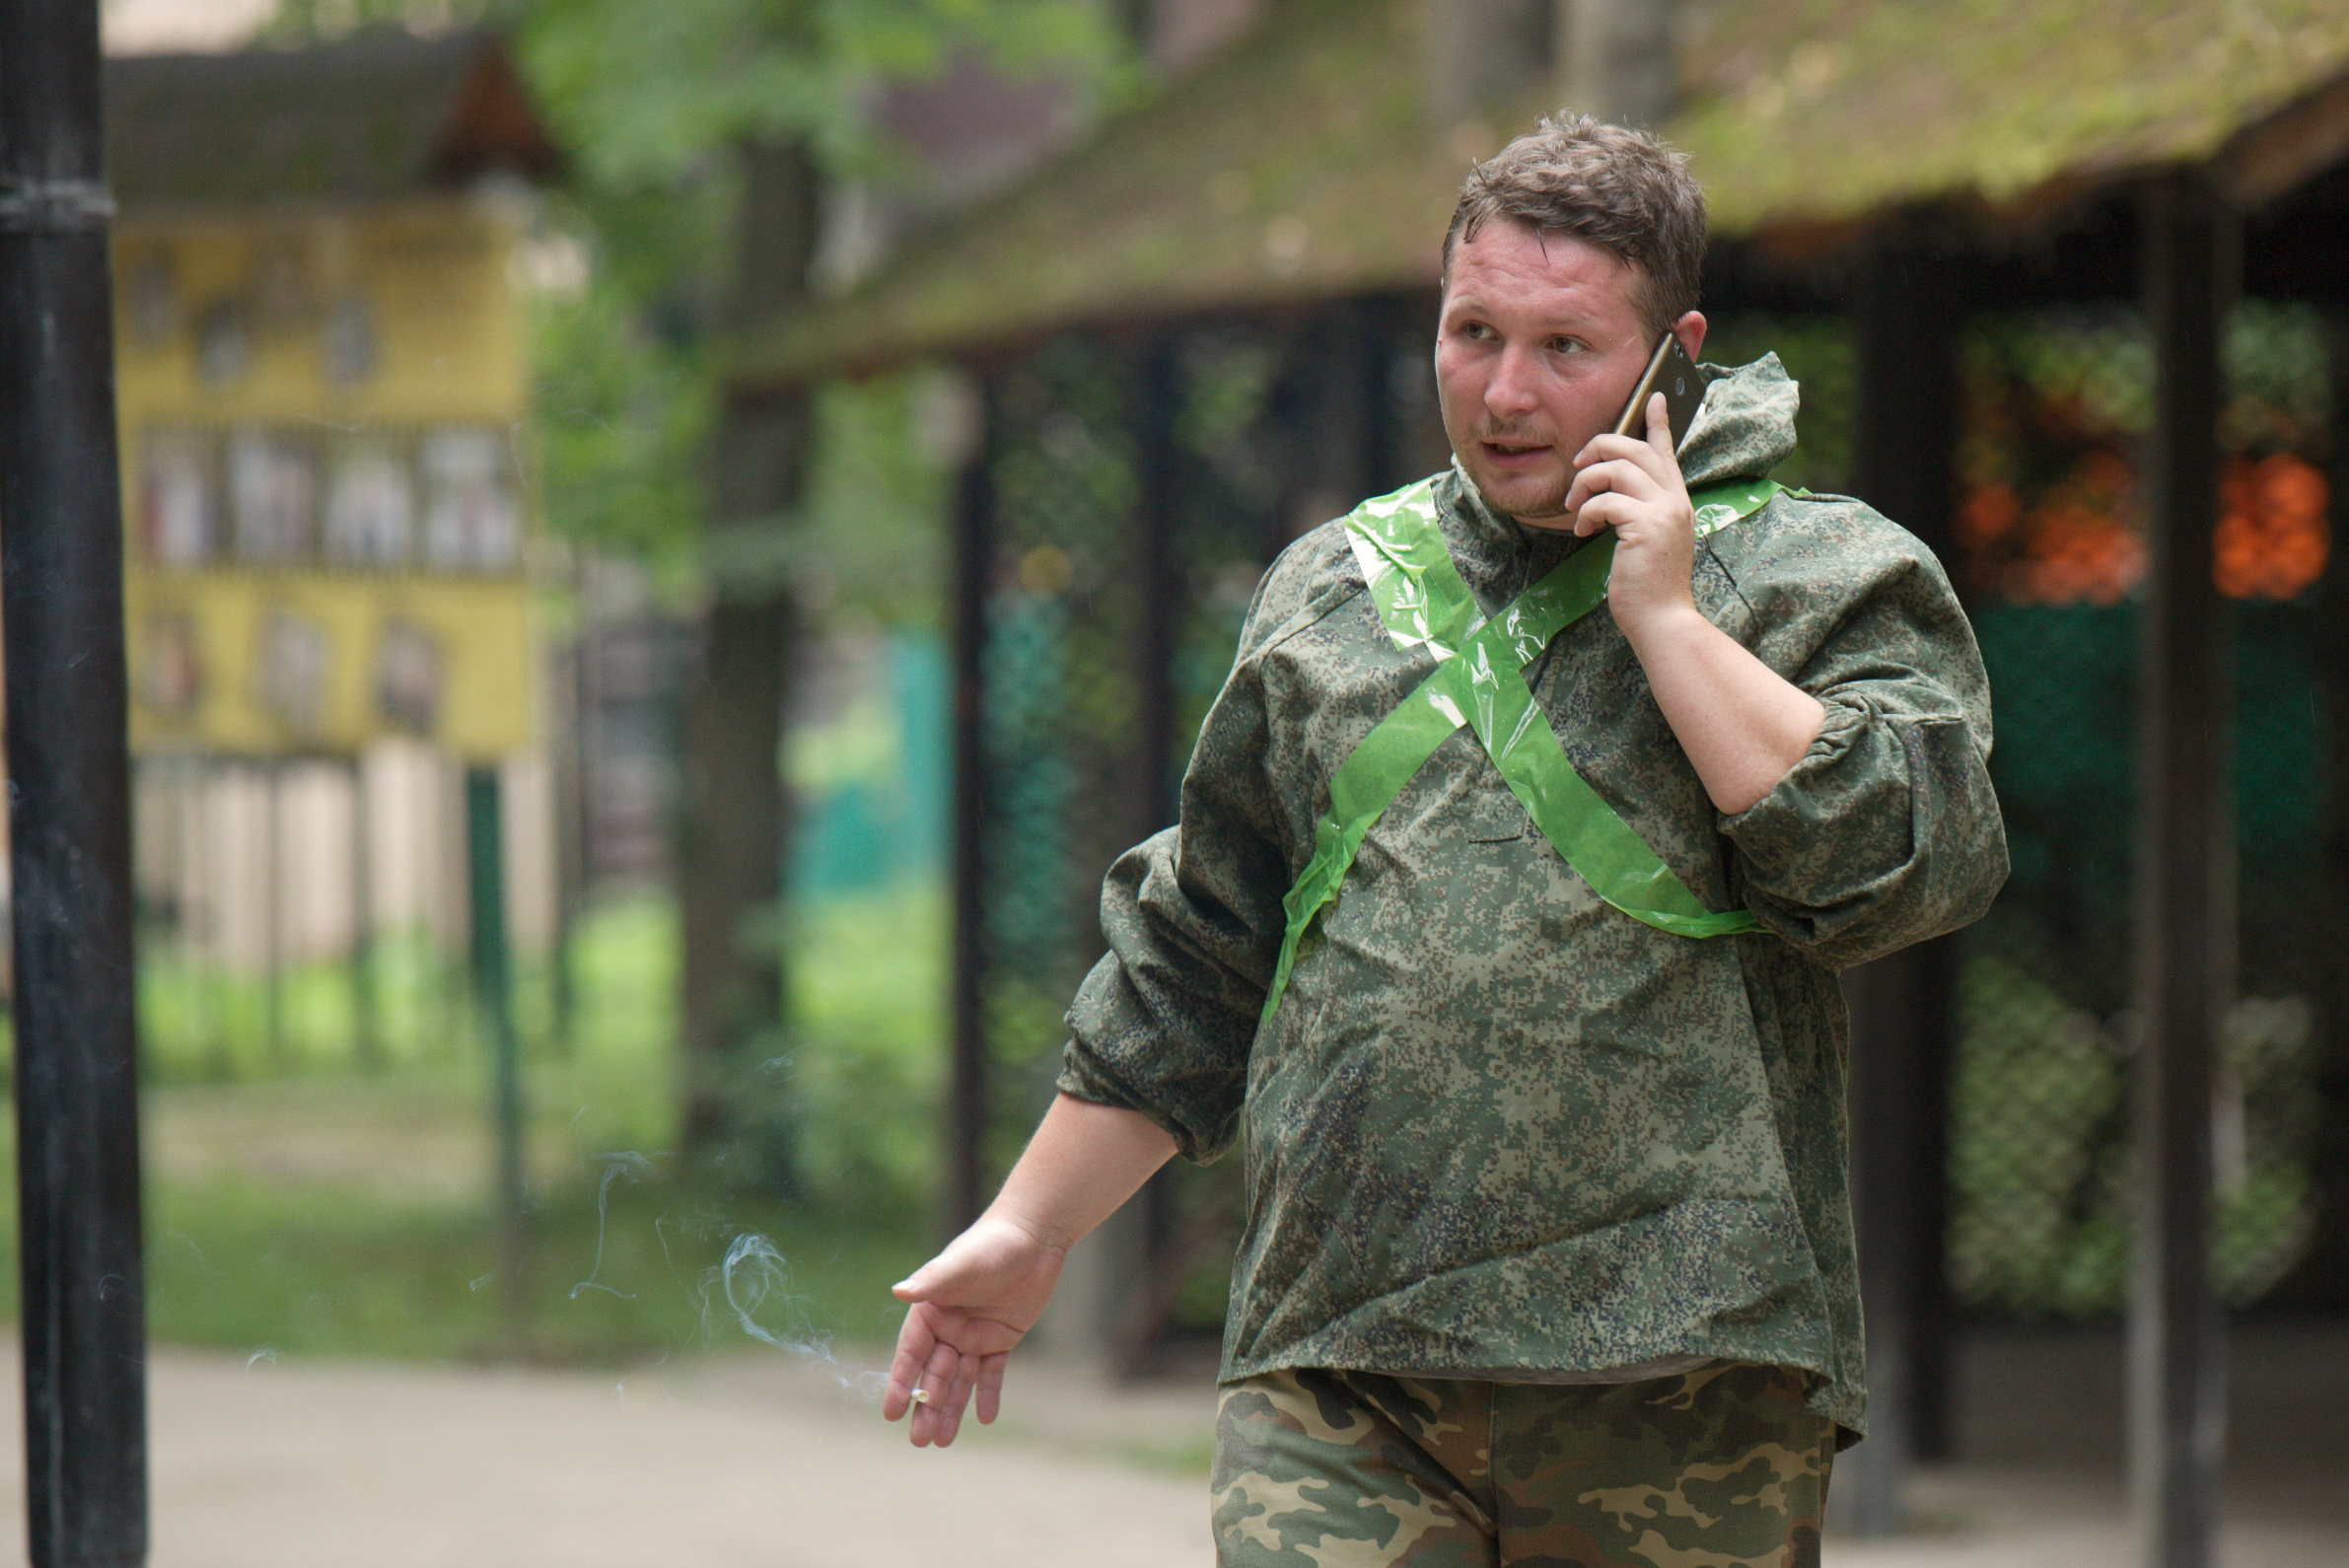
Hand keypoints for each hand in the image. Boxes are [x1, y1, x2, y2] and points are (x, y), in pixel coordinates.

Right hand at [883, 1214, 1066, 1447]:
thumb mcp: (961, 1264)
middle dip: (926, 1407)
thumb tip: (899, 1291)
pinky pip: (992, 1374)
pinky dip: (987, 1395)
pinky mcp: (1002, 1339)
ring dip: (951, 1409)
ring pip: (960, 1381)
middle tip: (919, 1441)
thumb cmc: (992, 1244)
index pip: (911, 1354)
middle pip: (934, 1374)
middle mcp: (948, 1327)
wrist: (1034, 1236)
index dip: (901, 1383)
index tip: (890, 1413)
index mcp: (930, 1311)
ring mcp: (975, 1335)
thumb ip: (932, 1280)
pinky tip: (984, 1418)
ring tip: (942, 1442)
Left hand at [1563, 391, 1698, 637]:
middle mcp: (1674, 499)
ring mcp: (1663, 511)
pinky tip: (1582, 530)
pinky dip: (1586, 512)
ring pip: (1616, 468)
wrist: (1662, 619)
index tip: (1651, 397)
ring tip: (1574, 508)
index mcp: (1676, 500)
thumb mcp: (1646, 540)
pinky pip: (1605, 500)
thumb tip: (1610, 493)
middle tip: (1577, 468)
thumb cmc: (1649, 586)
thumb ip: (1638, 512)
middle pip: (1633, 449)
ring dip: (1584, 484)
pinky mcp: (1645, 526)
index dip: (1657, 422)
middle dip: (1598, 449)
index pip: (1666, 451)